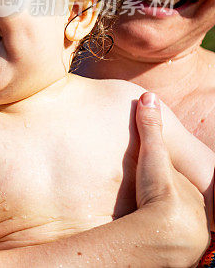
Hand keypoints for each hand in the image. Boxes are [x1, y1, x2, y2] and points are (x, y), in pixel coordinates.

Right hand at [134, 92, 208, 264]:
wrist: (164, 232)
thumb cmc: (159, 192)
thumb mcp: (151, 157)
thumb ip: (149, 129)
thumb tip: (148, 97)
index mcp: (194, 192)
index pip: (179, 185)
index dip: (165, 182)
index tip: (154, 184)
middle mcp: (199, 213)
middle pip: (182, 205)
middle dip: (169, 205)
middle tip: (151, 204)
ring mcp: (194, 236)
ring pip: (180, 226)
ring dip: (165, 225)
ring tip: (148, 223)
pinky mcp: (183, 254)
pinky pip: (174, 244)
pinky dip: (164, 241)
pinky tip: (150, 239)